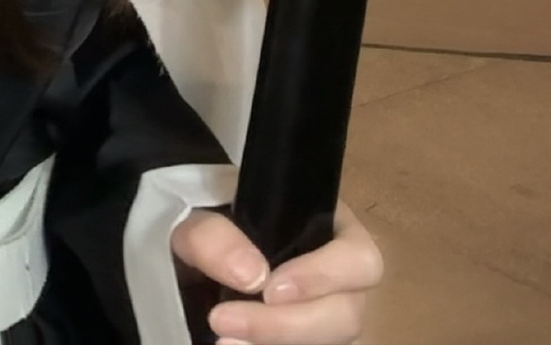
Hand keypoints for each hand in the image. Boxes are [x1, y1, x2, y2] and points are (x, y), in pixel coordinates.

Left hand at [170, 202, 382, 343]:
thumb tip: (252, 276)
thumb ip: (214, 235)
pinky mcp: (306, 343)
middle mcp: (339, 282)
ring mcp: (327, 320)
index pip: (359, 258)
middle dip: (288, 325)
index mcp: (329, 230)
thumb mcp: (197, 218)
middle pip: (347, 315)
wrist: (190, 263)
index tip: (270, 290)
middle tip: (224, 321)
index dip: (325, 277)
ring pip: (332, 344)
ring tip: (224, 343)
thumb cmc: (206, 227)